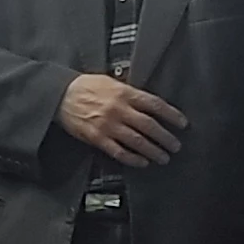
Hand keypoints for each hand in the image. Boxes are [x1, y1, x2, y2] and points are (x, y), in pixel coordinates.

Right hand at [59, 73, 186, 165]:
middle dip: (166, 137)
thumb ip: (129, 92)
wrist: (61, 95)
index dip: (171, 115)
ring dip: (153, 151)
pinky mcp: (97, 138)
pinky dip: (133, 158)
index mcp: (125, 93)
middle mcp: (119, 109)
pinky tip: (142, 162)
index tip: (182, 124)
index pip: (155, 105)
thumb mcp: (111, 82)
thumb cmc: (86, 87)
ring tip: (164, 157)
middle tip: (176, 146)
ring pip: (137, 141)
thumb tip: (148, 102)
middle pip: (149, 126)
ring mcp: (108, 125)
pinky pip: (119, 151)